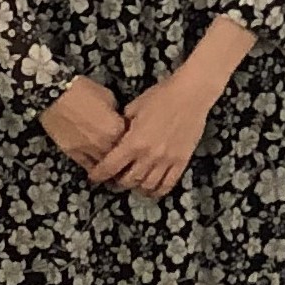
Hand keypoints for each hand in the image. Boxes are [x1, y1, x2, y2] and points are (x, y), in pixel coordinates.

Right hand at [39, 76, 126, 169]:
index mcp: (117, 128)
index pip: (131, 141)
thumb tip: (118, 121)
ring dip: (109, 165)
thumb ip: (116, 114)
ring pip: (103, 165)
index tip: (133, 141)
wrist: (54, 95)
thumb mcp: (108, 97)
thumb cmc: (82, 91)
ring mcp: (88, 151)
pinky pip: (88, 166)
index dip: (132, 141)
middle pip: (118, 157)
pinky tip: (98, 165)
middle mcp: (105, 143)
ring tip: (112, 164)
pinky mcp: (73, 154)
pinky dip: (94, 166)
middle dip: (122, 156)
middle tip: (125, 156)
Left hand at [88, 73, 218, 196]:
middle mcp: (149, 155)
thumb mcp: (134, 108)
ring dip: (136, 187)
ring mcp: (166, 160)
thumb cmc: (161, 96)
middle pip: (127, 181)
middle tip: (113, 179)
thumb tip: (115, 137)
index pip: (110, 167)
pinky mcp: (181, 161)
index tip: (94, 176)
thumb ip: (122, 126)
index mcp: (134, 141)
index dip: (98, 175)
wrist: (190, 94)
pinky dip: (157, 191)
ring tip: (132, 183)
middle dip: (116, 182)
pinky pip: (167, 185)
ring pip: (146, 186)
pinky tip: (151, 189)